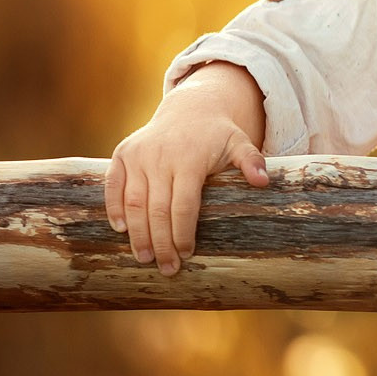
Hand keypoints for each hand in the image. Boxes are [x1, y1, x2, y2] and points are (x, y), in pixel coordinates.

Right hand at [105, 62, 270, 274]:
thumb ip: (251, 161)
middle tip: (167, 268)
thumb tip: (263, 182)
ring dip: (137, 233)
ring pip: (134, 202)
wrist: (190, 107)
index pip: (184, 205)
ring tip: (144, 258)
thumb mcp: (239, 143)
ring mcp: (138, 155)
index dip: (183, 232)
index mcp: (190, 159)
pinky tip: (121, 230)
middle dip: (161, 242)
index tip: (187, 254)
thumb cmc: (217, 134)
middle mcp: (160, 157)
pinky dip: (114, 207)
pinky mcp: (122, 154)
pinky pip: (112, 185)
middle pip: (157, 209)